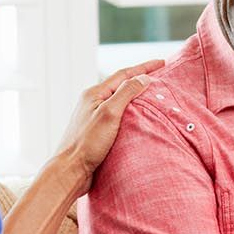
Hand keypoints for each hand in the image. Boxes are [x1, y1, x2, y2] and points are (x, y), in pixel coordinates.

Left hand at [53, 61, 163, 195]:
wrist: (71, 170)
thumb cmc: (88, 143)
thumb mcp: (110, 114)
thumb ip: (126, 93)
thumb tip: (144, 78)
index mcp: (94, 93)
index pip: (124, 74)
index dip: (144, 67)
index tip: (162, 63)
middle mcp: (93, 102)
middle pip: (121, 84)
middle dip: (140, 78)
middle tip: (160, 74)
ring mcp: (94, 116)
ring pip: (119, 99)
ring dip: (136, 94)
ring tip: (152, 93)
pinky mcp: (97, 131)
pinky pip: (118, 114)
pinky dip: (131, 110)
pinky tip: (138, 116)